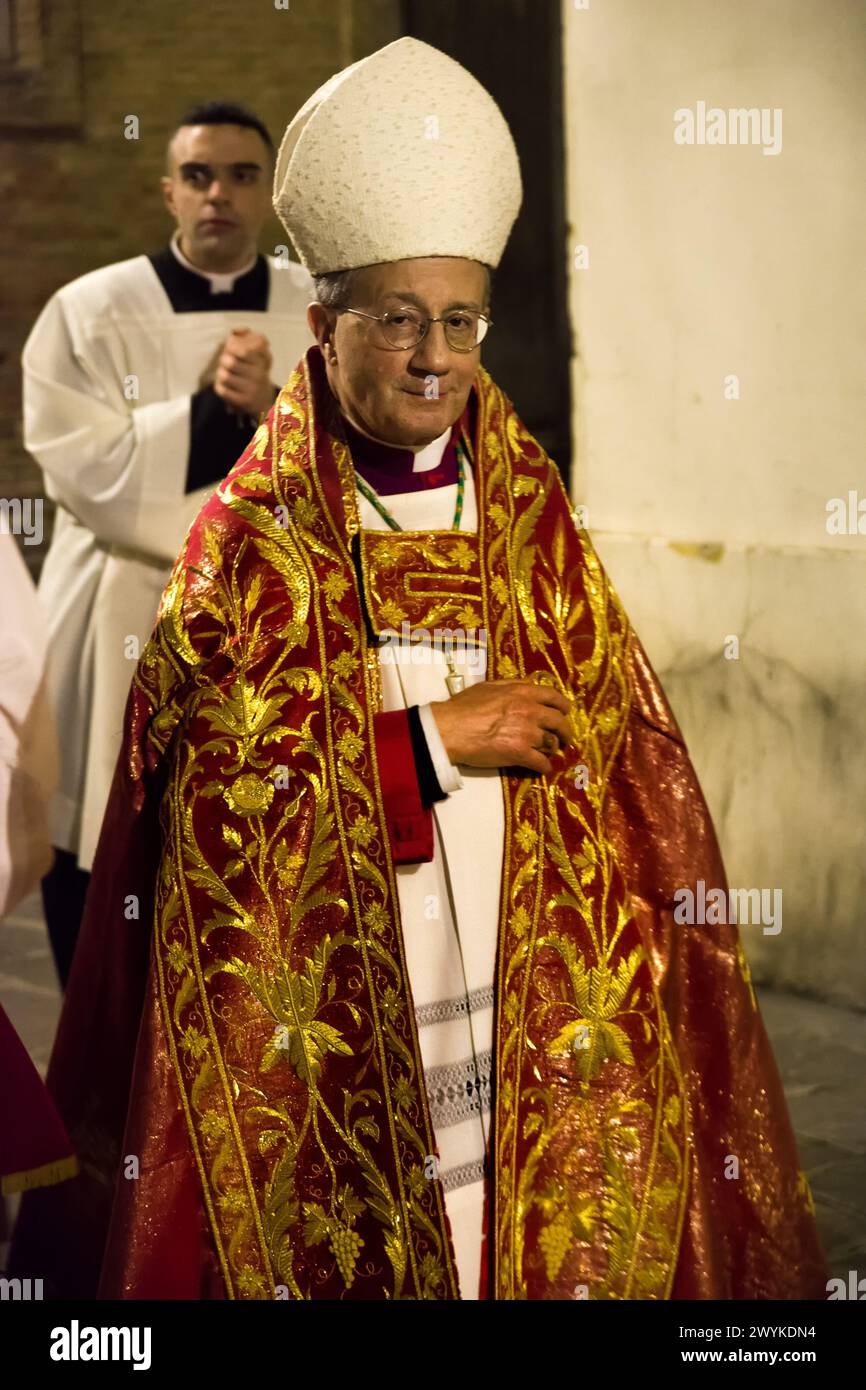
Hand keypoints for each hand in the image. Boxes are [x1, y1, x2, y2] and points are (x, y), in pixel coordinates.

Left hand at [213, 328, 274, 417]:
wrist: (264, 402)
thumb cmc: (256, 373)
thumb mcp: (258, 353)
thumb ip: (246, 338)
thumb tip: (235, 331)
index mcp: (262, 360)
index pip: (240, 349)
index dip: (230, 347)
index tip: (231, 350)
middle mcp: (259, 375)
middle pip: (229, 361)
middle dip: (223, 360)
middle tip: (226, 363)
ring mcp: (252, 390)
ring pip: (224, 376)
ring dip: (221, 374)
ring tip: (226, 375)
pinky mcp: (243, 402)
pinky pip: (222, 390)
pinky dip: (220, 387)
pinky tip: (226, 387)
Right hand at [430, 680, 572, 774]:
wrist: (449, 728)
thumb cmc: (464, 706)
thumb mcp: (490, 686)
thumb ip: (512, 685)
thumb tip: (528, 686)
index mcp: (523, 692)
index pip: (555, 697)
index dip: (563, 707)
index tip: (565, 714)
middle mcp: (530, 711)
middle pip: (559, 722)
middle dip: (565, 732)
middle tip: (564, 739)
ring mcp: (526, 733)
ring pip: (551, 743)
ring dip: (552, 749)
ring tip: (547, 752)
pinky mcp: (519, 753)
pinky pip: (541, 763)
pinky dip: (544, 767)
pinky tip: (542, 768)